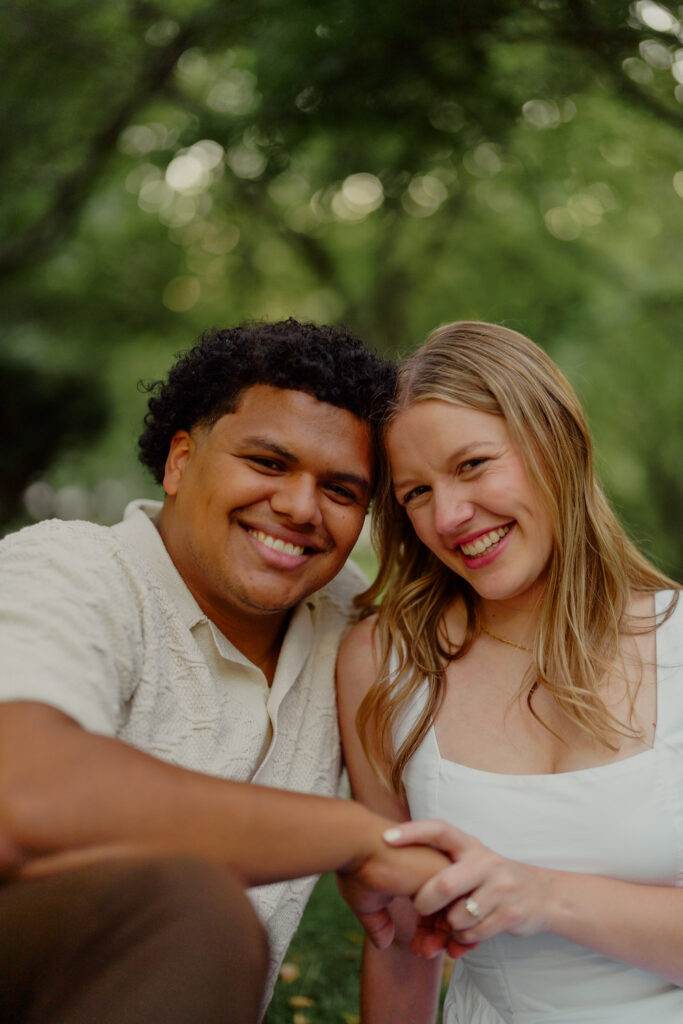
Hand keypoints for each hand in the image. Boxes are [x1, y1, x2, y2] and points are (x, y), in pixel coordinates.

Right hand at [337, 825, 449, 949]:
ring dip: (444, 939)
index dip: (431, 933)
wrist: (356, 847)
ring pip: (461, 911)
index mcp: (420, 873)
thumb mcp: (369, 902)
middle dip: (441, 939)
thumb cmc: (357, 868)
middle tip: (422, 953)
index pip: (438, 907)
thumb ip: (380, 922)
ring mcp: (444, 870)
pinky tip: (429, 939)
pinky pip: (462, 909)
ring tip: (424, 951)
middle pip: (453, 910)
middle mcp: (436, 870)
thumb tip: (383, 943)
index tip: (417, 950)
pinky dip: (450, 932)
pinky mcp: (447, 873)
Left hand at [384, 820, 552, 955]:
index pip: (439, 829)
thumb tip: (404, 880)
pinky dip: (463, 940)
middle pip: (444, 883)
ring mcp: (501, 886)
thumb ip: (443, 869)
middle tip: (419, 908)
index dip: (412, 832)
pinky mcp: (510, 912)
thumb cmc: (491, 880)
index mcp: (470, 845)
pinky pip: (473, 933)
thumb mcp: (471, 863)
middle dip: (426, 902)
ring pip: (457, 916)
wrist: (543, 896)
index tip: (385, 837)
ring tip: (452, 925)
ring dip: (449, 927)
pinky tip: (467, 936)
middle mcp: (486, 861)